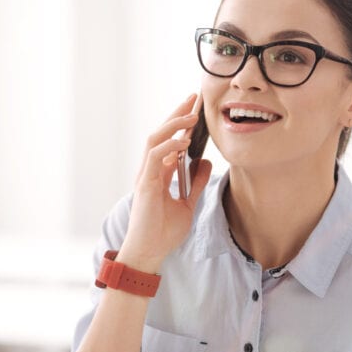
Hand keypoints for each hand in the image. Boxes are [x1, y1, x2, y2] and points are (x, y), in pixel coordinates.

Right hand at [119, 94, 212, 271]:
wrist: (150, 253)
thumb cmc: (163, 232)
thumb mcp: (187, 204)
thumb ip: (195, 183)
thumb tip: (206, 163)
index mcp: (158, 174)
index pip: (169, 141)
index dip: (181, 123)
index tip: (195, 108)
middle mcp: (149, 171)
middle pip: (161, 133)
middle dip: (177, 114)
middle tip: (193, 98)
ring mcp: (145, 176)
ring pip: (155, 140)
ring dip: (173, 125)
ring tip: (192, 116)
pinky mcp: (145, 185)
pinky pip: (155, 158)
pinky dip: (169, 147)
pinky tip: (184, 142)